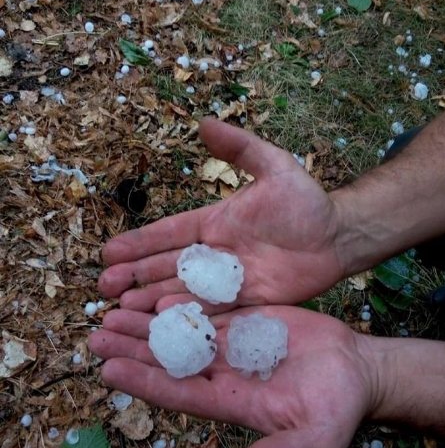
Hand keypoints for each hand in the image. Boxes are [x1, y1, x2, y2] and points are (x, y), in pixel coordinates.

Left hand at [89, 306, 376, 447]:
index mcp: (232, 403)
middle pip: (169, 361)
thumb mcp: (316, 438)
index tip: (109, 369)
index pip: (179, 394)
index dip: (144, 382)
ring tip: (112, 311)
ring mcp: (234, 346)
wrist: (358, 371)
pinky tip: (153, 293)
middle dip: (132, 349)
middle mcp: (224, 375)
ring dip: (146, 324)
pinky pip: (208, 311)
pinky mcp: (247, 322)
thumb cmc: (340, 408)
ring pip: (182, 333)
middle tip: (96, 334)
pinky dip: (180, 303)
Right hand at [98, 119, 343, 311]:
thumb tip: (203, 123)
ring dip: (153, 299)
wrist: (337, 236)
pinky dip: (188, 316)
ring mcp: (230, 280)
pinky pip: (214, 310)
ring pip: (184, 291)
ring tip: (124, 309)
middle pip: (167, 266)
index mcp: (214, 222)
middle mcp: (215, 254)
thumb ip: (239, 147)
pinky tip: (163, 323)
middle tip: (104, 287)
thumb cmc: (306, 201)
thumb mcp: (273, 165)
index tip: (109, 252)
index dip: (139, 243)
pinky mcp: (248, 300)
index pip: (169, 234)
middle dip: (135, 276)